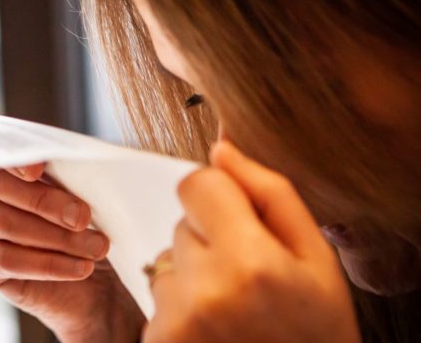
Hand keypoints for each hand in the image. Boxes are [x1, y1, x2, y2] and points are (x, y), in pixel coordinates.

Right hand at [0, 164, 145, 342]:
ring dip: (56, 237)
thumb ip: (79, 177)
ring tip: (96, 247)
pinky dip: (49, 264)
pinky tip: (81, 267)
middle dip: (45, 202)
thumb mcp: (89, 197)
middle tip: (83, 217)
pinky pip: (9, 260)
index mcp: (6, 165)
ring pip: (4, 224)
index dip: (14, 159)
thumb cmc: (87, 227)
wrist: (94, 279)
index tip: (38, 169)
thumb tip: (94, 166)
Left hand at [144, 141, 359, 342]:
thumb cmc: (315, 332)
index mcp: (249, 261)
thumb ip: (270, 195)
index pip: (196, 183)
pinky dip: (180, 304)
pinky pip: (158, 295)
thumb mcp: (317, 260)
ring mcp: (174, 319)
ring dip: (193, 274)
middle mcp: (203, 289)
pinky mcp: (156, 339)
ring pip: (166, 259)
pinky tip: (213, 328)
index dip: (219, 197)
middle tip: (247, 279)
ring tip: (231, 308)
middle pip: (181, 222)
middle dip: (210, 239)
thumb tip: (222, 149)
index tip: (239, 221)